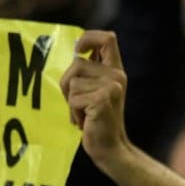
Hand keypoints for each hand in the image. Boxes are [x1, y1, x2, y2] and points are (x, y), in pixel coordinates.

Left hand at [60, 31, 130, 166]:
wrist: (110, 147)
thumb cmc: (98, 119)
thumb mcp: (97, 90)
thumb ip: (91, 71)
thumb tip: (76, 52)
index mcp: (116, 71)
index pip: (107, 38)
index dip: (88, 38)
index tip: (79, 51)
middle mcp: (117, 76)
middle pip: (77, 63)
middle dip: (68, 83)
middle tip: (78, 102)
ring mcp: (111, 88)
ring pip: (72, 82)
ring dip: (71, 101)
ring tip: (84, 113)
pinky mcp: (102, 100)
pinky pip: (73, 99)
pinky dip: (73, 112)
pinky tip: (85, 121)